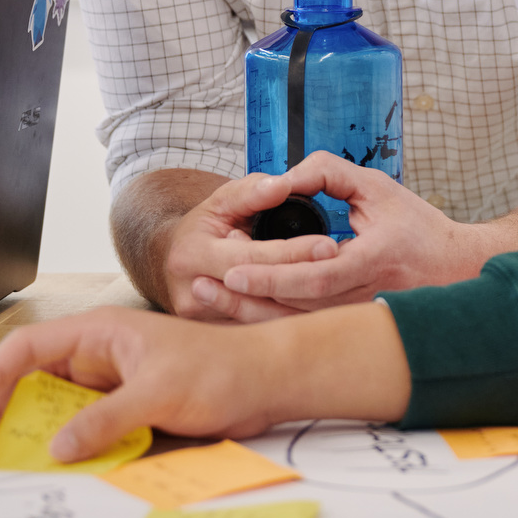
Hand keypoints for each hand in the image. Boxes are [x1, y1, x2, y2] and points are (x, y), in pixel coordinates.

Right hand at [0, 308, 291, 461]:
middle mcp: (102, 355)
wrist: (266, 381)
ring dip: (33, 427)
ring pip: (58, 405)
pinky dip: (67, 441)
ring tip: (8, 455)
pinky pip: (86, 424)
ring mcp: (114, 381)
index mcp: (103, 333)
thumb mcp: (159, 392)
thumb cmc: (221, 367)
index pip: (32, 346)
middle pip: (36, 378)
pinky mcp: (129, 406)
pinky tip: (55, 460)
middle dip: (4, 407)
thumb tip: (58, 447)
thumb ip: (107, 420)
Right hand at [157, 170, 341, 320]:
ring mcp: (204, 320)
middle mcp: (194, 294)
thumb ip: (253, 192)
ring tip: (340, 285)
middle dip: (304, 277)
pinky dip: (290, 314)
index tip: (328, 245)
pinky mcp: (218, 332)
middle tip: (342, 264)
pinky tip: (323, 305)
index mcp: (193, 255)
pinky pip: (261, 326)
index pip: (253, 257)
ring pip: (264, 315)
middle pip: (262, 290)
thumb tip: (283, 185)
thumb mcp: (222, 200)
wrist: (175, 260)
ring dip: (302, 302)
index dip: (292, 252)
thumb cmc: (204, 226)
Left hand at [195, 152, 486, 319]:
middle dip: (246, 301)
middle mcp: (365, 296)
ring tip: (211, 297)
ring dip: (250, 315)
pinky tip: (240, 311)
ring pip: (296, 326)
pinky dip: (270, 321)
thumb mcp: (378, 187)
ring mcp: (358, 318)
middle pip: (295, 308)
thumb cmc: (419, 227)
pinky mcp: (351, 328)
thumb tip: (285, 177)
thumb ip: (330, 173)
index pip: (314, 277)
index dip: (272, 277)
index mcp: (373, 260)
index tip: (234, 272)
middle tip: (205, 288)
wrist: (456, 268)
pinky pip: (305, 330)